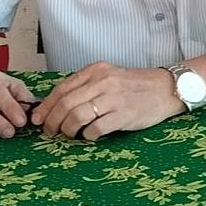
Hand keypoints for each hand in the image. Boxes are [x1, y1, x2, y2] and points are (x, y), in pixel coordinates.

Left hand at [31, 63, 185, 140]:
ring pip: (77, 116)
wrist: (167, 88)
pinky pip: (96, 128)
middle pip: (65, 104)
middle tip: (50, 131)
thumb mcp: (109, 77)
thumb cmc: (136, 85)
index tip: (38, 118)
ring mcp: (114, 98)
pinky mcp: (124, 115)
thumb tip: (57, 106)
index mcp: (96, 70)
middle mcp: (103, 82)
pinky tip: (90, 136)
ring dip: (68, 130)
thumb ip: (86, 86)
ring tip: (70, 134)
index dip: (46, 106)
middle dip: (52, 121)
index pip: (62, 89)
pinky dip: (88, 135)